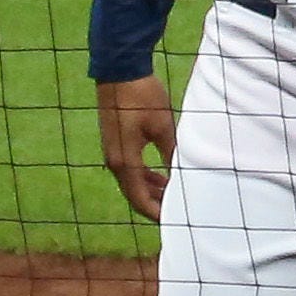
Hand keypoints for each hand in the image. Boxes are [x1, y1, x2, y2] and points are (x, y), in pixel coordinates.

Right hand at [97, 76, 175, 223]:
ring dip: (152, 190)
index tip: (173, 222)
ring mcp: (113, 152)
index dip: (155, 212)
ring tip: (175, 196)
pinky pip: (131, 169)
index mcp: (124, 162)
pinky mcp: (116, 143)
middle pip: (134, 193)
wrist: (119, 73)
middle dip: (155, 204)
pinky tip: (164, 176)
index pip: (138, 199)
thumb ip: (171, 154)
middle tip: (178, 213)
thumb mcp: (163, 127)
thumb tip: (182, 176)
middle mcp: (114, 162)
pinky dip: (147, 177)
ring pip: (133, 181)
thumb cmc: (142, 98)